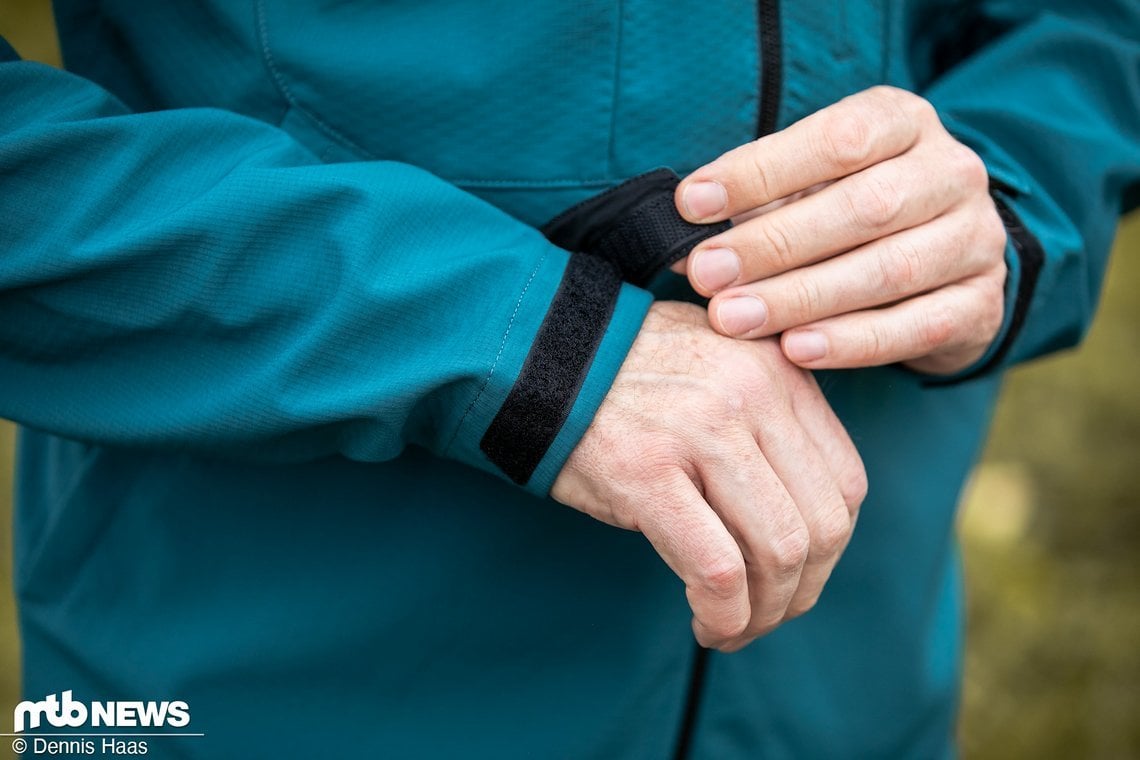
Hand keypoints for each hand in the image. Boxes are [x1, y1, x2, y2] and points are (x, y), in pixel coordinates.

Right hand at [551, 302, 865, 651]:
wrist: (534, 351)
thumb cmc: (626, 374)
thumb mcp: (721, 367)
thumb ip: (771, 422)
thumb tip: (806, 521)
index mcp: (778, 370)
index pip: (846, 484)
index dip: (829, 550)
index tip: (795, 579)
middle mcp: (751, 394)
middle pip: (822, 524)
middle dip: (801, 592)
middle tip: (765, 616)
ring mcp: (700, 430)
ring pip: (778, 552)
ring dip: (764, 613)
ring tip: (732, 627)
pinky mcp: (647, 471)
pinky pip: (717, 568)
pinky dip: (724, 615)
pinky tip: (705, 623)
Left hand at [673, 86, 1007, 374]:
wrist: (941, 263)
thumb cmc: (848, 214)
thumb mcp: (805, 191)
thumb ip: (753, 208)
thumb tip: (679, 244)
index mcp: (904, 122)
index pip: (836, 138)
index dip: (760, 171)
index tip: (691, 204)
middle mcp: (951, 171)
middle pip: (864, 206)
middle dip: (774, 243)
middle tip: (707, 274)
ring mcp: (976, 239)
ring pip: (890, 269)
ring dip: (802, 297)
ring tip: (734, 318)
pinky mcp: (983, 304)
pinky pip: (917, 327)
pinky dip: (851, 342)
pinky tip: (794, 350)